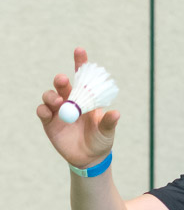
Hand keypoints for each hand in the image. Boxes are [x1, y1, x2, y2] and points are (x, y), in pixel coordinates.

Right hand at [36, 47, 118, 168]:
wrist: (90, 158)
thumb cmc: (100, 140)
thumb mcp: (107, 132)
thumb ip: (109, 122)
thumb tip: (116, 113)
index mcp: (85, 98)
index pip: (81, 77)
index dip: (80, 63)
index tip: (80, 50)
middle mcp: (70, 100)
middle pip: (62, 84)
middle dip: (61, 80)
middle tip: (64, 80)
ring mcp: (58, 111)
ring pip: (49, 96)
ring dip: (52, 95)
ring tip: (59, 102)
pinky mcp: (49, 122)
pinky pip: (42, 112)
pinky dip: (43, 110)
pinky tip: (48, 112)